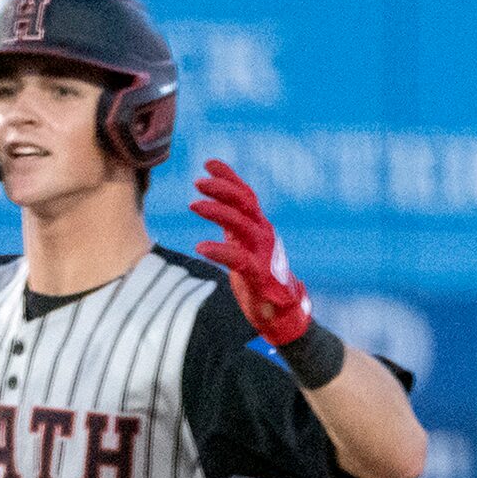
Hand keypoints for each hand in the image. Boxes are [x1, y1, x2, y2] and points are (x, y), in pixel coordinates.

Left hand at [190, 159, 311, 345]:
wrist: (282, 313)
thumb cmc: (260, 281)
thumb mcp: (245, 249)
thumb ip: (234, 230)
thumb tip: (217, 210)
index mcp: (259, 227)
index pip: (245, 194)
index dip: (229, 177)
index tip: (208, 164)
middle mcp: (263, 234)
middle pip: (244, 202)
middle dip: (222, 188)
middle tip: (198, 182)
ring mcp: (263, 253)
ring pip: (241, 223)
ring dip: (217, 211)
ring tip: (194, 204)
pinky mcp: (258, 275)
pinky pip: (238, 258)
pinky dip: (218, 251)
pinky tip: (200, 248)